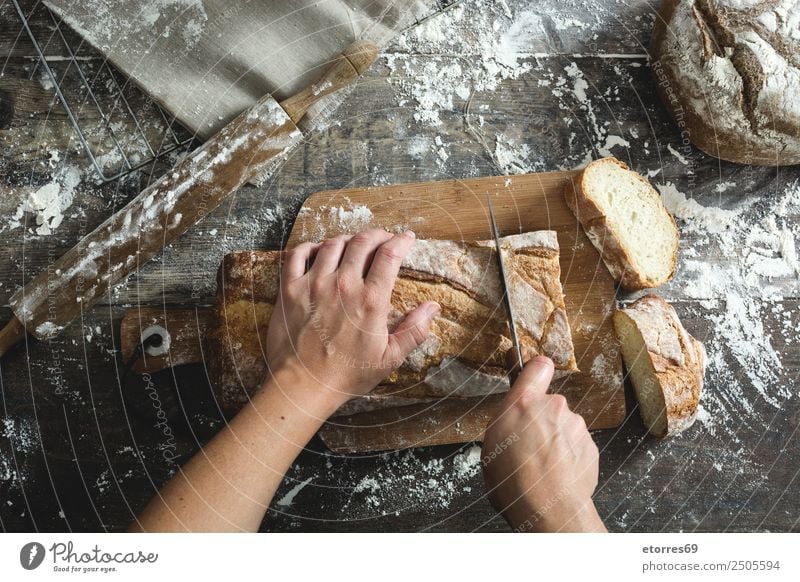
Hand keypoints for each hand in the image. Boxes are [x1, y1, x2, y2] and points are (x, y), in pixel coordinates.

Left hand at [266, 228, 439, 408]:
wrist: (303, 385)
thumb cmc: (346, 375)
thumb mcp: (389, 358)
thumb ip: (414, 330)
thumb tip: (432, 308)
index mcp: (370, 300)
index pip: (389, 255)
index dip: (401, 241)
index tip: (407, 238)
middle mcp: (342, 285)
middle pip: (363, 242)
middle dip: (378, 235)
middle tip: (384, 238)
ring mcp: (314, 284)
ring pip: (333, 244)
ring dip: (348, 239)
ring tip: (354, 245)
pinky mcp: (290, 289)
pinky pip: (298, 254)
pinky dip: (310, 246)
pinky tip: (319, 250)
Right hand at [482, 349, 605, 531]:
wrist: (549, 509)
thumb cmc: (513, 481)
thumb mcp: (492, 443)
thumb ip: (507, 419)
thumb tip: (512, 414)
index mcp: (523, 403)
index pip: (537, 367)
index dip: (535, 371)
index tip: (533, 375)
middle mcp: (554, 407)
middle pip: (549, 405)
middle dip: (541, 420)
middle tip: (528, 445)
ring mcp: (575, 426)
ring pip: (563, 426)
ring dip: (556, 440)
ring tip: (542, 465)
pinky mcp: (590, 445)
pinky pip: (576, 445)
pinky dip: (569, 456)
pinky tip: (557, 473)